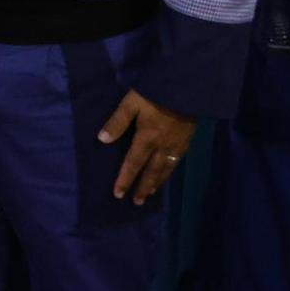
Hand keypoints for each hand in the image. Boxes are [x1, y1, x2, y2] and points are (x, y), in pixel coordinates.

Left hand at [99, 89, 195, 203]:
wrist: (187, 88)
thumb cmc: (155, 94)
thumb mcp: (131, 103)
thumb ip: (117, 122)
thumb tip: (102, 140)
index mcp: (147, 138)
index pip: (133, 164)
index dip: (125, 179)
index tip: (118, 194)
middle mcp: (162, 146)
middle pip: (152, 172)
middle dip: (143, 187)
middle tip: (136, 202)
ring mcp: (177, 144)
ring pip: (166, 169)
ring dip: (157, 183)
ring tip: (150, 193)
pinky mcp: (187, 140)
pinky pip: (177, 162)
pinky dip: (170, 172)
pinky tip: (168, 173)